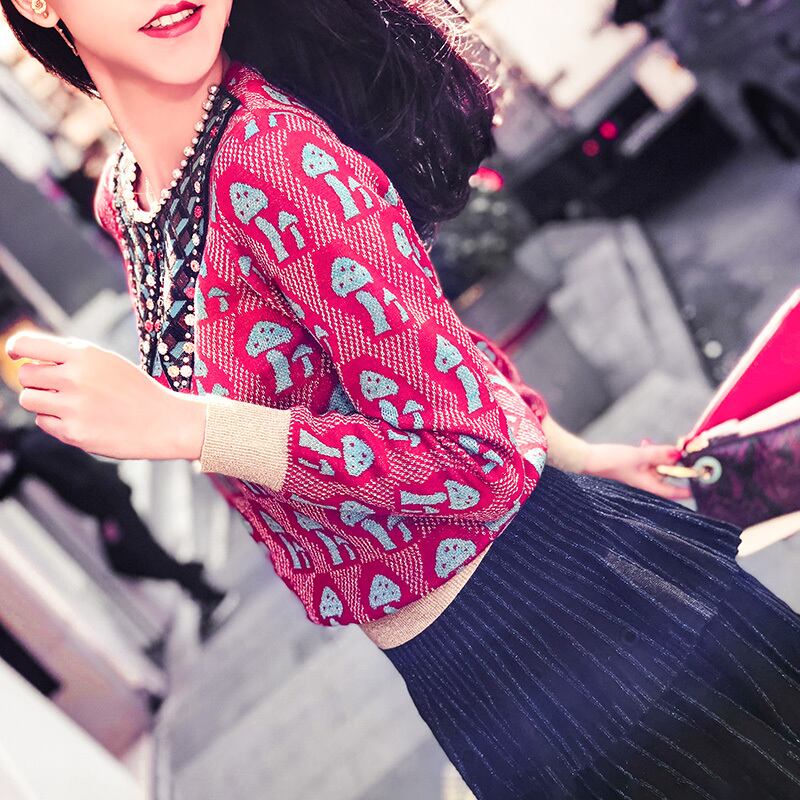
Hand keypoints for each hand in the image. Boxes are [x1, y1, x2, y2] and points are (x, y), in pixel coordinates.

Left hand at [7, 330, 207, 460]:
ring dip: (41, 400)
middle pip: (24, 375)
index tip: (14, 354)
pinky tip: (81, 419)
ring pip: (29, 400)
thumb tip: (26, 357)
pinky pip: (43, 423)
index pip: (28, 345)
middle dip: (35, 380)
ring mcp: (73, 408)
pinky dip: (55, 421)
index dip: (15, 348)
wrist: (163, 421)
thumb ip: (70, 356)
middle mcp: (75, 379)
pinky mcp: (74, 433)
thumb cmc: (134, 389)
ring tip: (68, 403)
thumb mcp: (106, 361)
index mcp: (84, 355)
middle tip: (55, 386)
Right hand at [582, 440, 691, 500]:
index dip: (689, 488)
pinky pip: (648, 462)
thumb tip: (678, 453)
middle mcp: (645, 483)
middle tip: (681, 450)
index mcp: (648, 486)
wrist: (587, 460)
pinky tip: (646, 444)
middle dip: (674, 463)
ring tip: (655, 444)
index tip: (702, 482)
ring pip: (658, 466)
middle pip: (668, 476)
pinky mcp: (632, 468)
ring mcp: (638, 475)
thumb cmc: (610, 462)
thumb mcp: (638, 456)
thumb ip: (659, 454)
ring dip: (661, 455)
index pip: (675, 492)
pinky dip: (650, 453)